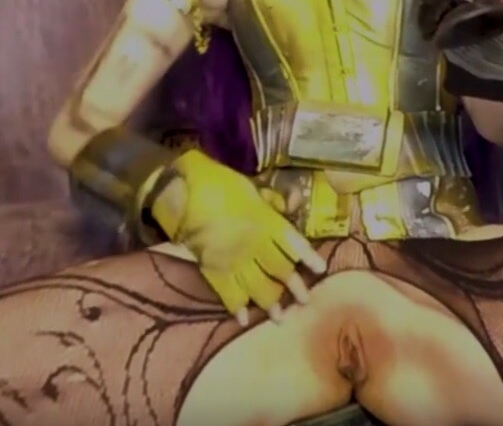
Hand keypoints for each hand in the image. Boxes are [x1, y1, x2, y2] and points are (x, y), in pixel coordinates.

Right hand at [149, 150, 326, 325]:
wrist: (181, 190)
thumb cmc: (218, 182)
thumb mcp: (250, 187)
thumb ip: (272, 200)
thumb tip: (294, 200)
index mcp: (265, 221)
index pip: (293, 243)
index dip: (307, 257)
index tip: (321, 270)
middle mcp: (253, 244)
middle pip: (279, 270)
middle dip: (293, 287)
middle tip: (306, 302)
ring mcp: (232, 259)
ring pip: (257, 286)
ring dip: (269, 303)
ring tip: (279, 318)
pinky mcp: (211, 268)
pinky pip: (227, 292)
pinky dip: (235, 306)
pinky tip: (243, 319)